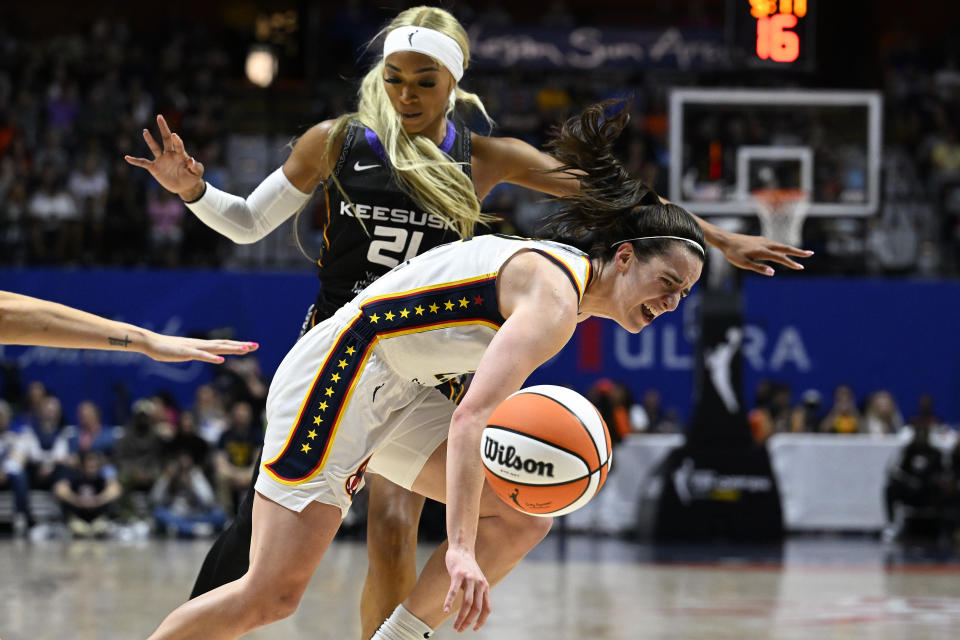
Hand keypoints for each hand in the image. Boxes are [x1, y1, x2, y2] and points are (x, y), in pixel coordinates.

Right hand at [124, 114, 205, 200]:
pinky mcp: (155, 167)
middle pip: (166, 139)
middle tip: (159, 117)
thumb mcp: (197, 172)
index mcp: (180, 154)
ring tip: (145, 131)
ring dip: (150, 140)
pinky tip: (127, 157)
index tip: (174, 135)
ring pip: (154, 147)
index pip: (178, 145)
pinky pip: (143, 163)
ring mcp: (161, 160)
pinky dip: (135, 161)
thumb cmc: (192, 177)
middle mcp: (170, 154)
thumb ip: (195, 166)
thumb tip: (190, 159)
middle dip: (163, 128)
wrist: (185, 186)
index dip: (176, 140)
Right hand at [141, 332, 258, 363]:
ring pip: (216, 348)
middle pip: (224, 344)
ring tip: (245, 350)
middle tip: (256, 345)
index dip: (237, 344)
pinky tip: (221, 360)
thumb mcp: (186, 352)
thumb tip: (205, 356)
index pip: (223, 344)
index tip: (251, 345)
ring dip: (231, 349)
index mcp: (202, 345)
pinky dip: (211, 357)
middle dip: (240, 345)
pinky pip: (201, 355)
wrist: (151, 343)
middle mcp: (201, 344)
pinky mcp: (186, 353)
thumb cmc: (167, 349)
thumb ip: (196, 353)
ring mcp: (194, 347)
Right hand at [443, 546, 491, 631]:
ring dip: (461, 617)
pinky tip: (445, 610)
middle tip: (459, 629)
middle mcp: (479, 584)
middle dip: (468, 622)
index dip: (481, 621)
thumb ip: (477, 593)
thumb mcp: (477, 580)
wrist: (462, 549)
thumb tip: (472, 611)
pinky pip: (453, 592)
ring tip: (455, 626)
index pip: (487, 609)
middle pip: (476, 608)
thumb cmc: (467, 568)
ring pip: (467, 603)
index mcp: (485, 587)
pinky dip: (449, 602)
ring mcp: (469, 579)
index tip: (474, 629)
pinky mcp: (458, 574)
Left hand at [719, 232, 813, 275]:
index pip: (781, 258)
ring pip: (780, 245)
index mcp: (763, 251)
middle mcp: (765, 244)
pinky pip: (774, 244)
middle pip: (785, 248)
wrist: (726, 240)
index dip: (791, 263)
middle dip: (798, 252)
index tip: (801, 267)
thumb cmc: (733, 254)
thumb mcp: (744, 264)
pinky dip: (782, 248)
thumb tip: (773, 273)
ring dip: (791, 250)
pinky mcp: (760, 240)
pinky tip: (782, 251)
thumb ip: (759, 268)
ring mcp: (763, 241)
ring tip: (800, 253)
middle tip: (810, 254)